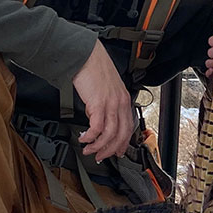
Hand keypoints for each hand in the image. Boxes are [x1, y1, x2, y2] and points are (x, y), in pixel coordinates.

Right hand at [74, 41, 134, 159]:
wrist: (86, 56)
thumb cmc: (95, 68)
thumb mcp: (107, 88)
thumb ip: (107, 103)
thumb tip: (99, 118)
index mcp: (124, 99)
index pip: (128, 127)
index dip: (123, 143)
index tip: (117, 152)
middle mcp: (120, 103)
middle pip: (121, 134)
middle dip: (110, 149)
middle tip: (100, 156)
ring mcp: (111, 104)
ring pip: (110, 134)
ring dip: (98, 146)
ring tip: (88, 149)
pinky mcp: (98, 104)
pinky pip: (97, 128)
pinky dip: (90, 136)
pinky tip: (84, 138)